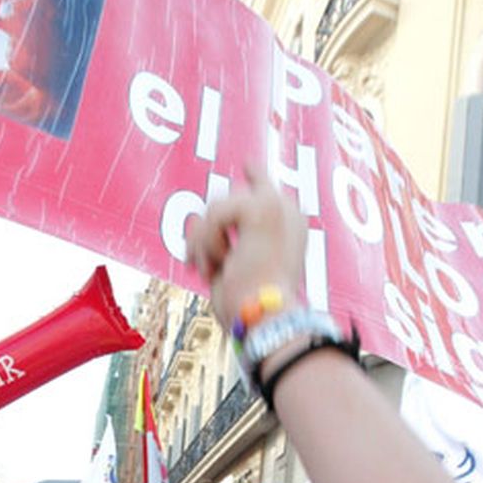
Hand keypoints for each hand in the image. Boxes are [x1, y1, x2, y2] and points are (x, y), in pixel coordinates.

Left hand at [185, 168, 306, 328]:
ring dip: (206, 244)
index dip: (256, 176)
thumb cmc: (250, 309)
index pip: (268, 189)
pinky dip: (210, 243)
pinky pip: (217, 214)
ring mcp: (278, 205)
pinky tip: (221, 264)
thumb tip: (193, 217)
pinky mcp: (263, 207)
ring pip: (218, 206)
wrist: (268, 318)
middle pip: (230, 200)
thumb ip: (216, 242)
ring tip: (213, 271)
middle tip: (193, 262)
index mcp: (289, 228)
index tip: (247, 165)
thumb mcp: (229, 270)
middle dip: (206, 233)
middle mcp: (289, 212)